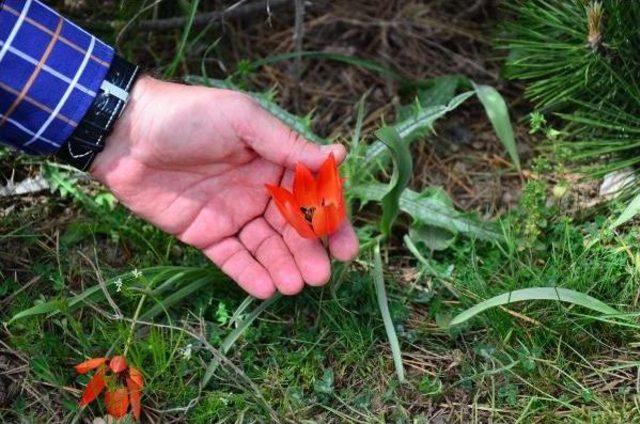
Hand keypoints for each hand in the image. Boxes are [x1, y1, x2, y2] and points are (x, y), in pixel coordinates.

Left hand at [91, 76, 358, 298]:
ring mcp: (233, 214)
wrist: (125, 134)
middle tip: (321, 275)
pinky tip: (266, 289)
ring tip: (296, 286)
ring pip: (265, 247)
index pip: (312, 195)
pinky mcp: (206, 234)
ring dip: (282, 266)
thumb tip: (338, 155)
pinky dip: (248, 273)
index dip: (331, 221)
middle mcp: (259, 190)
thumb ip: (286, 144)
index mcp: (274, 161)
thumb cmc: (188, 117)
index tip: (345, 246)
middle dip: (308, 252)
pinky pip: (232, 258)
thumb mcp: (242, 120)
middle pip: (292, 228)